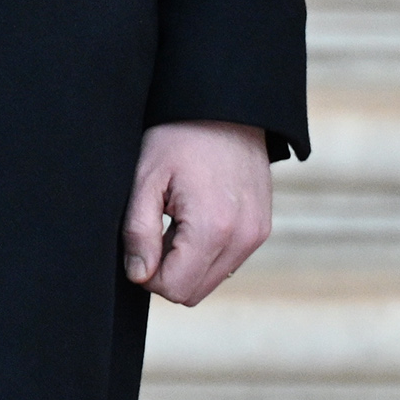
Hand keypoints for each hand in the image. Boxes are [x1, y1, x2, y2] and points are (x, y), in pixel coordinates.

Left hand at [126, 120, 272, 305]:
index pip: (175, 289)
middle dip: (166, 271)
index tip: (138, 241)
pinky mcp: (261, 228)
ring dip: (186, 262)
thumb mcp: (146, 178)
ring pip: (211, 279)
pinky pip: (227, 261)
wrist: (225, 107)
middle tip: (152, 229)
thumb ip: (139, 231)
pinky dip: (205, 252)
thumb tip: (139, 275)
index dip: (147, 274)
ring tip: (173, 219)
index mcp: (213, 229)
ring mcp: (257, 235)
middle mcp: (243, 239)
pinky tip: (192, 218)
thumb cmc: (179, 136)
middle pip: (193, 292)